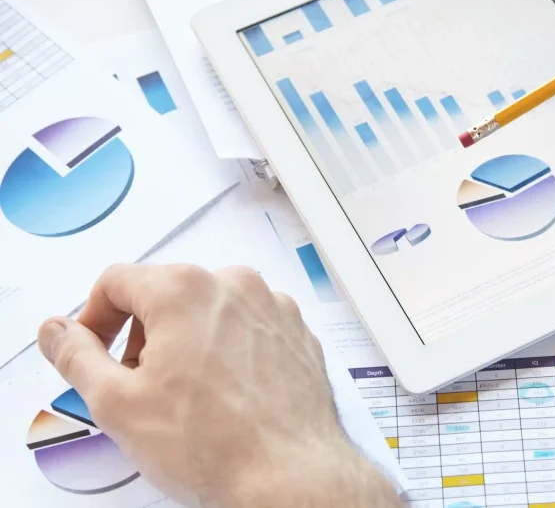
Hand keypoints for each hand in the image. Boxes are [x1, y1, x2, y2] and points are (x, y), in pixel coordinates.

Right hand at [36, 265, 399, 507]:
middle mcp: (234, 285)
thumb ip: (76, 357)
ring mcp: (272, 306)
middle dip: (143, 336)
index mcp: (185, 289)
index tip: (92, 351)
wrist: (287, 472)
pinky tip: (225, 395)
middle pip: (166, 294)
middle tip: (139, 385)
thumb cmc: (215, 443)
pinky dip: (229, 351)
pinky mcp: (295, 331)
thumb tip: (60, 332)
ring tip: (187, 396)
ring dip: (188, 343)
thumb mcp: (116, 403)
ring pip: (211, 311)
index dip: (94, 319)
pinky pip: (248, 329)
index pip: (117, 282)